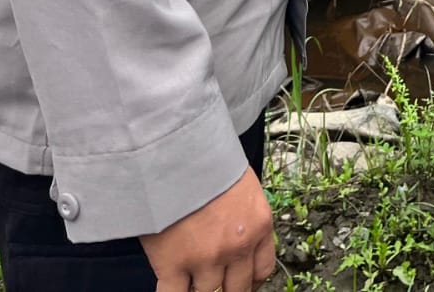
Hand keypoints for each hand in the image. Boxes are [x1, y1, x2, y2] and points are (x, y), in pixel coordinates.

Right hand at [141, 166, 275, 291]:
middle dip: (226, 289)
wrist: (177, 156)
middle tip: (216, 284)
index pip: (262, 269)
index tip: (241, 283)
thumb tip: (235, 237)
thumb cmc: (208, 163)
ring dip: (198, 288)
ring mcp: (206, 259)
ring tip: (190, 279)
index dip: (249, 282)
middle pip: (236, 288)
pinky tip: (171, 286)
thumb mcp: (243, 187)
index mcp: (259, 226)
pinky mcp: (173, 265)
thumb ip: (244, 218)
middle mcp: (237, 247)